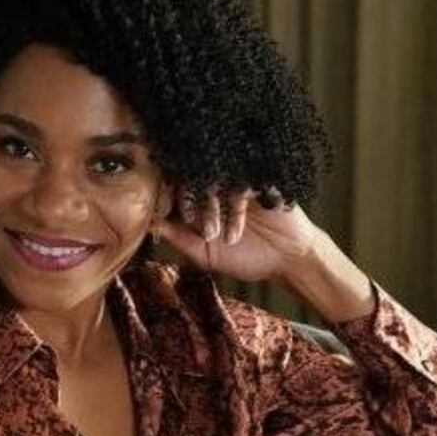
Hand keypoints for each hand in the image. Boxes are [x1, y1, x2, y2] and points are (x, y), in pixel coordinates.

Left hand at [157, 185, 321, 282]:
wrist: (287, 258)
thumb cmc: (246, 258)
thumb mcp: (206, 254)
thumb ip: (179, 238)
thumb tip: (149, 224)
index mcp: (197, 202)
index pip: (172, 189)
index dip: (162, 198)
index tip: (160, 215)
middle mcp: (214, 187)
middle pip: (189, 177)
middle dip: (184, 199)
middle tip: (187, 222)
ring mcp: (236, 181)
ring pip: (212, 179)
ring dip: (209, 206)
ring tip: (212, 235)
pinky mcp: (257, 178)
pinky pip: (240, 179)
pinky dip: (233, 204)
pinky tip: (235, 228)